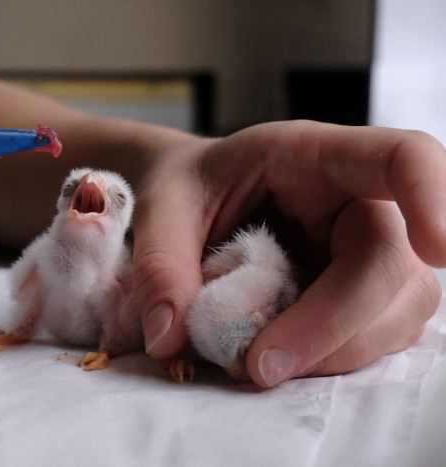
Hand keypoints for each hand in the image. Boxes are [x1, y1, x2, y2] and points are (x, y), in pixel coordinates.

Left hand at [132, 120, 445, 386]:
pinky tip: (281, 360)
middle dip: (335, 324)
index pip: (402, 157)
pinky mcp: (356, 296)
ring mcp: (362, 254)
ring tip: (260, 364)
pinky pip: (373, 335)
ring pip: (398, 311)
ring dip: (336, 351)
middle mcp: (354, 204)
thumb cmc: (187, 190)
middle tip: (260, 366)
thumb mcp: (159, 209)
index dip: (435, 195)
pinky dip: (331, 360)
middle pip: (393, 263)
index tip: (439, 248)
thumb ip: (160, 266)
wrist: (193, 204)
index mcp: (313, 158)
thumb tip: (170, 338)